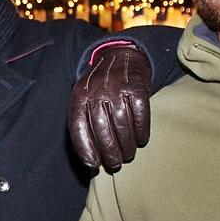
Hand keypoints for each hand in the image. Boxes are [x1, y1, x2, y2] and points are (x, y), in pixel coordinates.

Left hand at [69, 43, 150, 171]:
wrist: (121, 56)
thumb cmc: (101, 87)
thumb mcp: (85, 99)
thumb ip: (83, 123)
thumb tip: (88, 160)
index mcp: (79, 95)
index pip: (77, 124)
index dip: (85, 147)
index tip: (93, 164)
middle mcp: (96, 90)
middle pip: (101, 126)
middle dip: (109, 150)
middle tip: (115, 164)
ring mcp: (117, 87)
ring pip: (121, 121)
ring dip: (126, 144)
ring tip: (128, 155)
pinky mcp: (136, 86)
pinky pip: (139, 112)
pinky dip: (141, 130)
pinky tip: (142, 140)